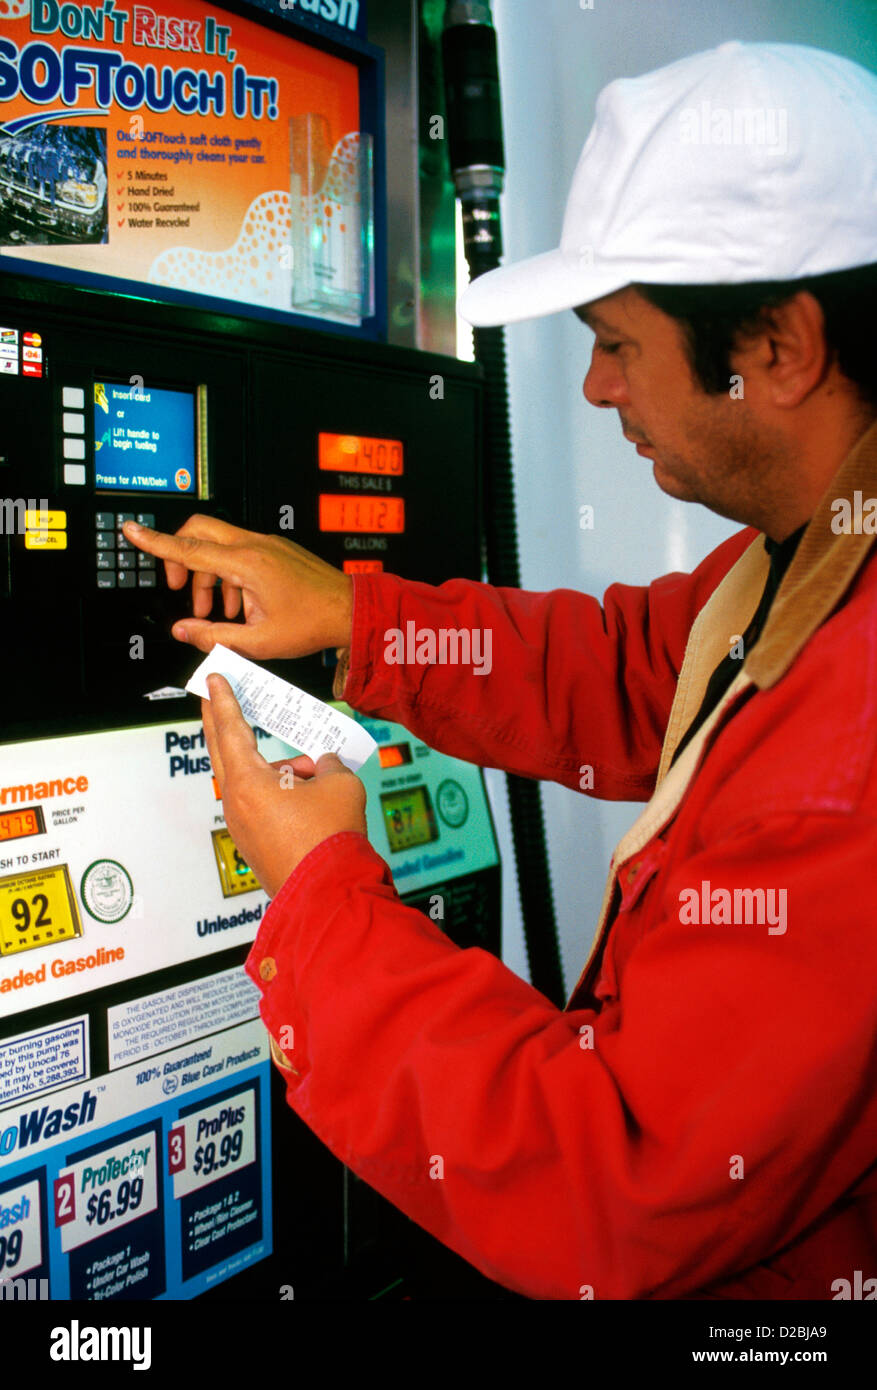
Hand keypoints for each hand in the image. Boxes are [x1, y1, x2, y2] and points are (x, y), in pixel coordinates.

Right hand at [122, 514, 352, 659]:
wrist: (350, 610)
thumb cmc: (314, 622)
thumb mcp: (259, 640)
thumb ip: (214, 636)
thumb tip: (183, 630)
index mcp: (247, 564)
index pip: (188, 548)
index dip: (154, 541)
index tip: (130, 530)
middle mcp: (255, 546)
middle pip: (199, 532)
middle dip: (180, 558)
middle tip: (180, 588)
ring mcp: (267, 544)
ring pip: (219, 545)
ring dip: (208, 575)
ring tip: (218, 613)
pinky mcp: (275, 549)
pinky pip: (239, 551)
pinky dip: (228, 574)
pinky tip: (239, 606)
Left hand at [202, 674, 366, 896]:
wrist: (329, 893)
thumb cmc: (329, 838)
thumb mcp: (341, 784)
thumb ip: (330, 765)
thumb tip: (323, 766)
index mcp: (248, 782)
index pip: (230, 729)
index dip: (223, 700)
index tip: (212, 680)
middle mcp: (237, 804)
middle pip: (223, 752)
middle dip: (223, 723)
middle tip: (216, 699)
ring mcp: (243, 827)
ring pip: (254, 782)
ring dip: (280, 770)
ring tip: (318, 776)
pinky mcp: (255, 846)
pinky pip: (263, 806)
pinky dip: (282, 794)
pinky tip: (314, 800)